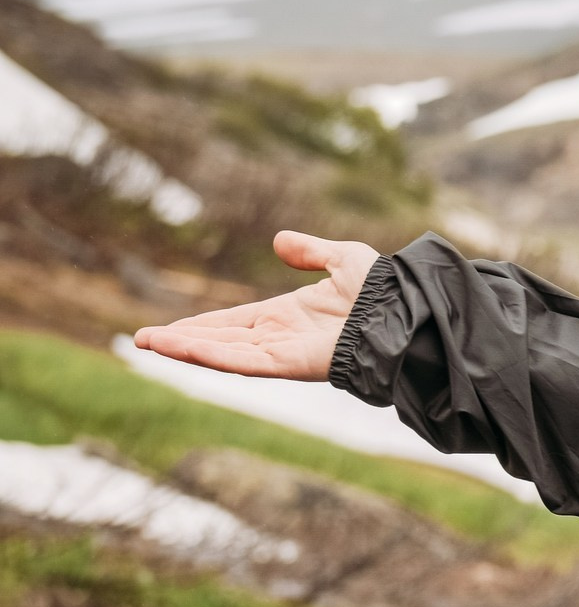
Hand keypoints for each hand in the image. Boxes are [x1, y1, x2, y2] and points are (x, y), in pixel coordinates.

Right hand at [133, 231, 380, 382]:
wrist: (408, 309)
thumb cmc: (385, 289)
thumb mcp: (344, 259)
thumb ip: (311, 252)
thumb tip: (279, 241)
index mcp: (288, 316)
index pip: (233, 323)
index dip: (201, 325)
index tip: (167, 329)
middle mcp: (282, 338)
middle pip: (222, 342)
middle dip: (183, 342)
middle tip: (143, 341)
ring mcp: (285, 353)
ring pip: (225, 354)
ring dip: (187, 349)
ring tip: (148, 344)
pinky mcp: (292, 365)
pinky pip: (245, 363)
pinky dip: (212, 357)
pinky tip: (182, 350)